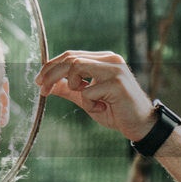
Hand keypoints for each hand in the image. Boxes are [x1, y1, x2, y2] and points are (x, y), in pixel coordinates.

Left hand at [34, 51, 155, 140]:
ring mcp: (115, 69)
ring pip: (76, 67)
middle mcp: (110, 59)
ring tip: (85, 99)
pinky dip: (88, 103)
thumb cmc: (115, 111)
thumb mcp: (86, 99)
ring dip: (72, 86)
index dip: (51, 67)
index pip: (71, 56)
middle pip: (70, 58)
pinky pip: (88, 91)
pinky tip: (102, 108)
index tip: (39, 80)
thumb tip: (47, 84)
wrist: (141, 125)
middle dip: (50, 74)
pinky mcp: (117, 83)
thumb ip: (69, 90)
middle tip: (41, 88)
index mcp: (103, 59)